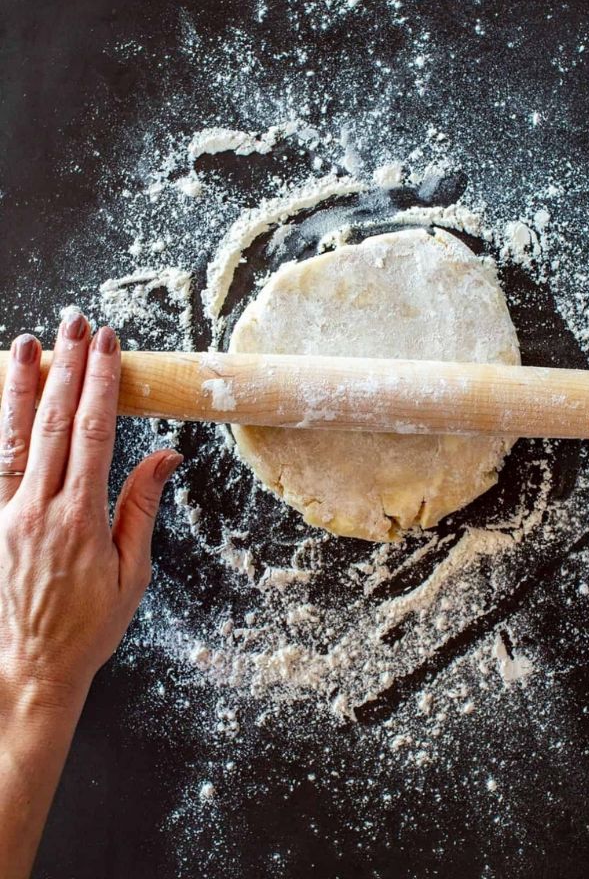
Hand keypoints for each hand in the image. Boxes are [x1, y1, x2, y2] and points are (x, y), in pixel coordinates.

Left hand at [0, 314, 180, 878]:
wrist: (27, 673)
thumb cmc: (86, 629)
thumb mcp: (131, 574)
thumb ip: (141, 508)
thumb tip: (164, 457)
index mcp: (78, 518)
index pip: (92, 432)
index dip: (100, 383)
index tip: (109, 344)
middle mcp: (36, 510)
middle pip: (51, 422)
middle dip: (65, 366)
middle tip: (75, 323)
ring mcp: (6, 516)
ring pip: (11, 437)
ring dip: (21, 386)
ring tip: (26, 343)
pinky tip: (1, 399)